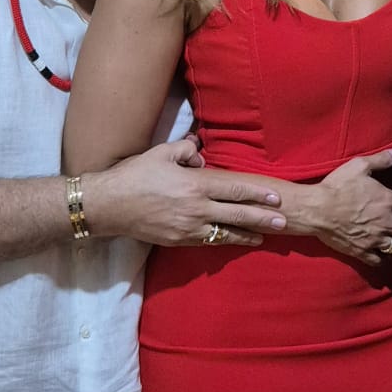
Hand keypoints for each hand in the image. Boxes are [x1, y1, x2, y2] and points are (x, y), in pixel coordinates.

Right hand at [85, 140, 285, 246]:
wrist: (108, 206)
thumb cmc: (133, 175)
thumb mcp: (160, 153)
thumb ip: (186, 151)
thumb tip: (200, 153)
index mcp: (195, 185)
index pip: (235, 189)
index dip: (258, 193)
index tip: (276, 197)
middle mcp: (196, 209)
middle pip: (238, 214)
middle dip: (262, 218)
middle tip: (283, 221)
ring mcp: (188, 228)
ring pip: (226, 233)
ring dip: (248, 235)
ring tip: (265, 236)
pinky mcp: (179, 241)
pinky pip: (208, 241)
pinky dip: (224, 241)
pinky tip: (234, 241)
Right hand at [304, 149, 391, 264]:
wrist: (316, 209)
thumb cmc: (337, 186)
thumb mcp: (358, 166)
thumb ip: (381, 159)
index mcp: (388, 201)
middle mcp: (386, 222)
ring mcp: (375, 239)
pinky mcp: (362, 251)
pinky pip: (380, 260)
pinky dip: (383, 258)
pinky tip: (382, 253)